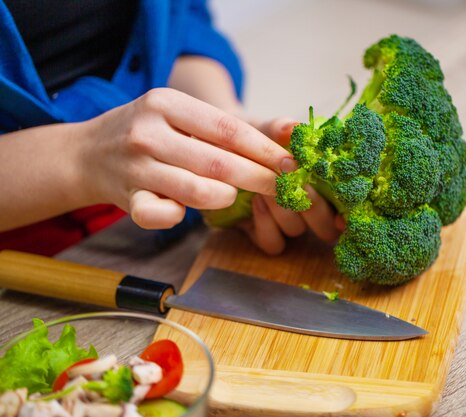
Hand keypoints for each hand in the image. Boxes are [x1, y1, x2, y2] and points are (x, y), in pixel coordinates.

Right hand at [78, 88, 295, 228]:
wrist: (87, 152)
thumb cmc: (148, 132)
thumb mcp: (177, 114)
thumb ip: (220, 128)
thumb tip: (283, 141)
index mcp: (166, 103)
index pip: (227, 129)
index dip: (264, 150)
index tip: (290, 164)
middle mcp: (148, 132)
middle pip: (218, 162)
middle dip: (259, 178)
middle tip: (284, 188)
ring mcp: (134, 166)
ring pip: (195, 189)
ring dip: (227, 197)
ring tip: (237, 196)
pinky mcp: (125, 198)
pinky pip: (160, 215)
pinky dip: (180, 216)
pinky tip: (186, 211)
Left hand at [236, 117, 343, 254]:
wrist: (221, 146)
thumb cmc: (255, 137)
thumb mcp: (267, 129)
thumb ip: (282, 128)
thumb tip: (295, 128)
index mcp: (323, 185)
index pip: (346, 209)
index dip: (347, 217)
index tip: (343, 216)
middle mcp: (309, 209)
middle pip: (327, 228)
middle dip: (314, 208)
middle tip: (298, 183)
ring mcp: (285, 223)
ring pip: (296, 231)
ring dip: (283, 208)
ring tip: (267, 183)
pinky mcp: (262, 233)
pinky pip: (272, 243)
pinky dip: (266, 224)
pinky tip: (256, 201)